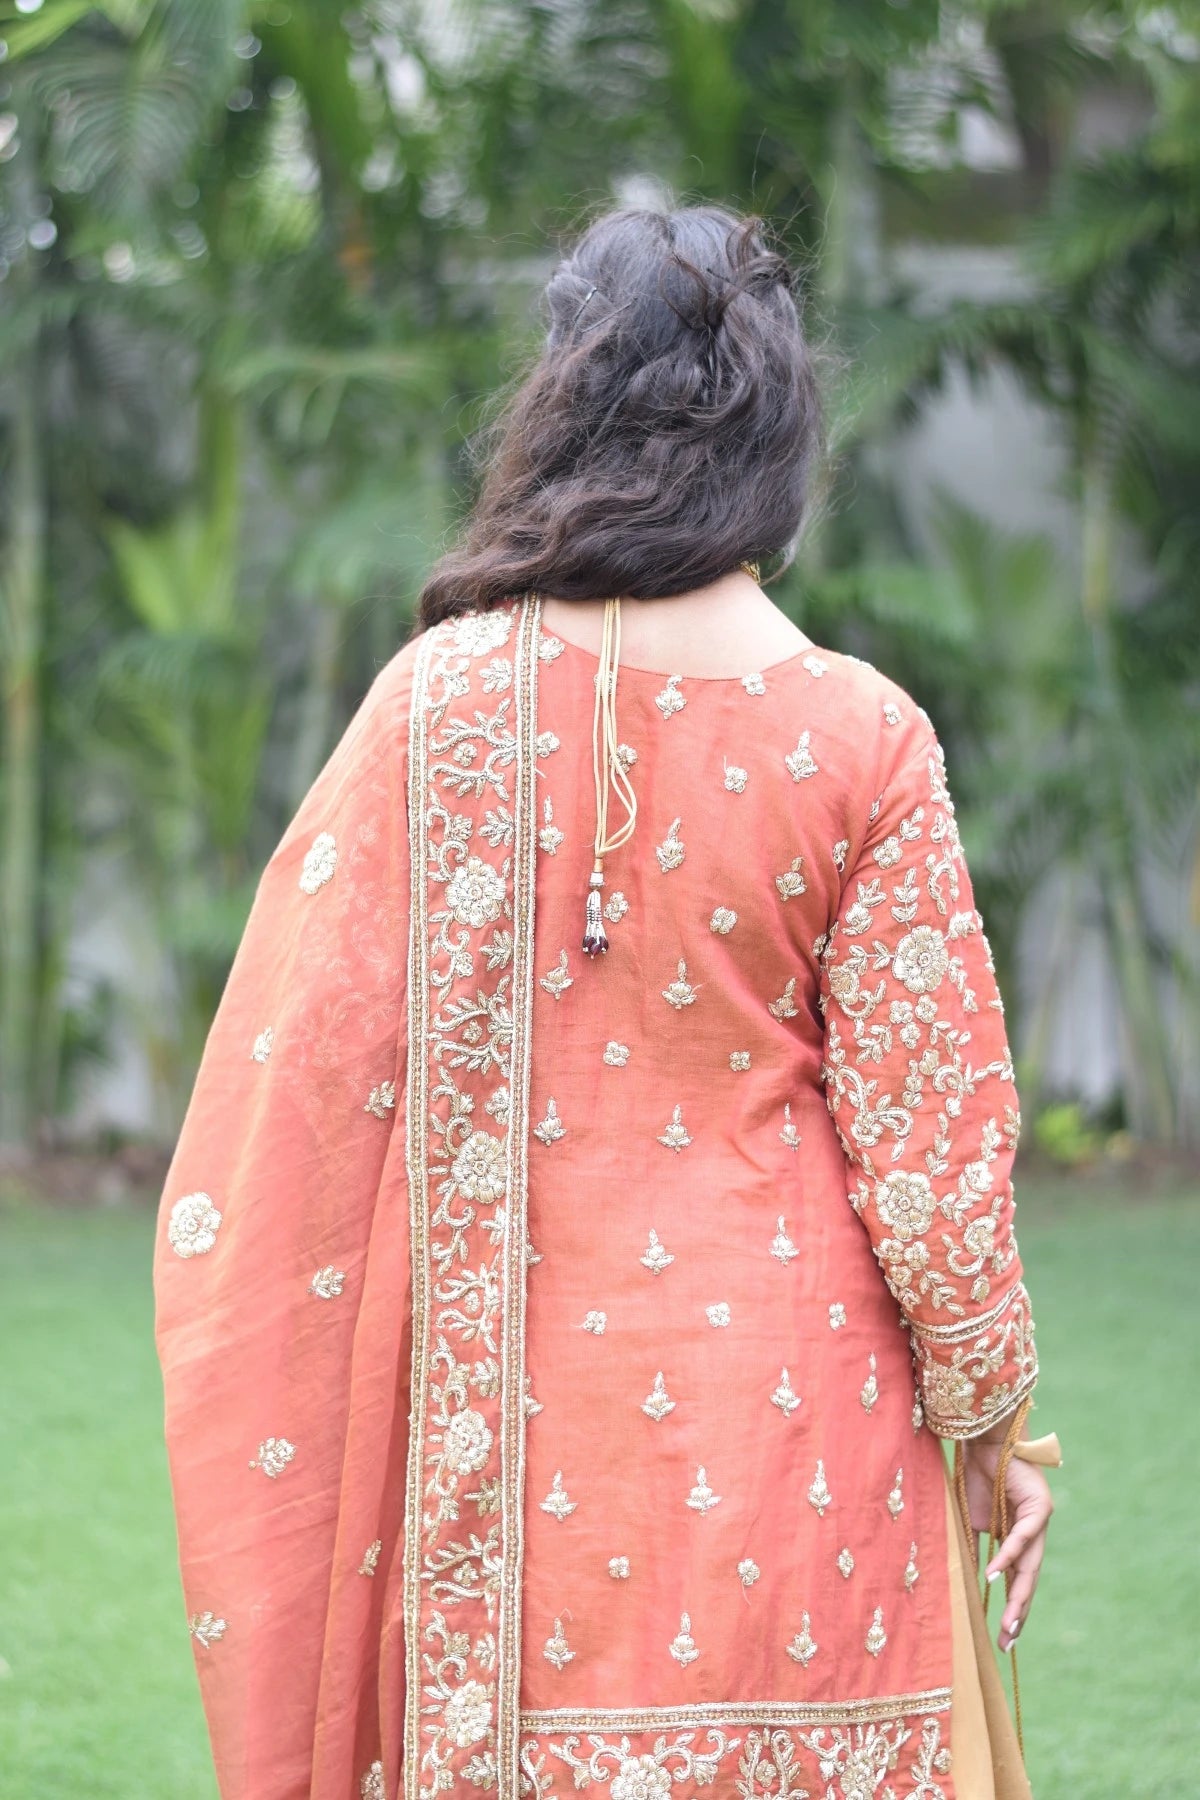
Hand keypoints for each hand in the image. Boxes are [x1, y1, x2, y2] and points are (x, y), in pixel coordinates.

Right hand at [961, 1436, 1053, 1653]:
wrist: (985, 1439)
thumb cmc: (976, 1476)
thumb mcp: (972, 1523)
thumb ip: (977, 1550)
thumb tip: (970, 1584)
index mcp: (1017, 1540)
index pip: (1018, 1582)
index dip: (1012, 1610)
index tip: (1002, 1639)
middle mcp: (1032, 1536)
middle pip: (1027, 1581)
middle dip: (1018, 1613)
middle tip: (1008, 1643)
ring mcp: (1039, 1523)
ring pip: (1030, 1566)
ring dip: (1019, 1595)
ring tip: (1009, 1623)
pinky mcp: (1040, 1508)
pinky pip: (1023, 1538)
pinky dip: (1008, 1556)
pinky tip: (996, 1576)